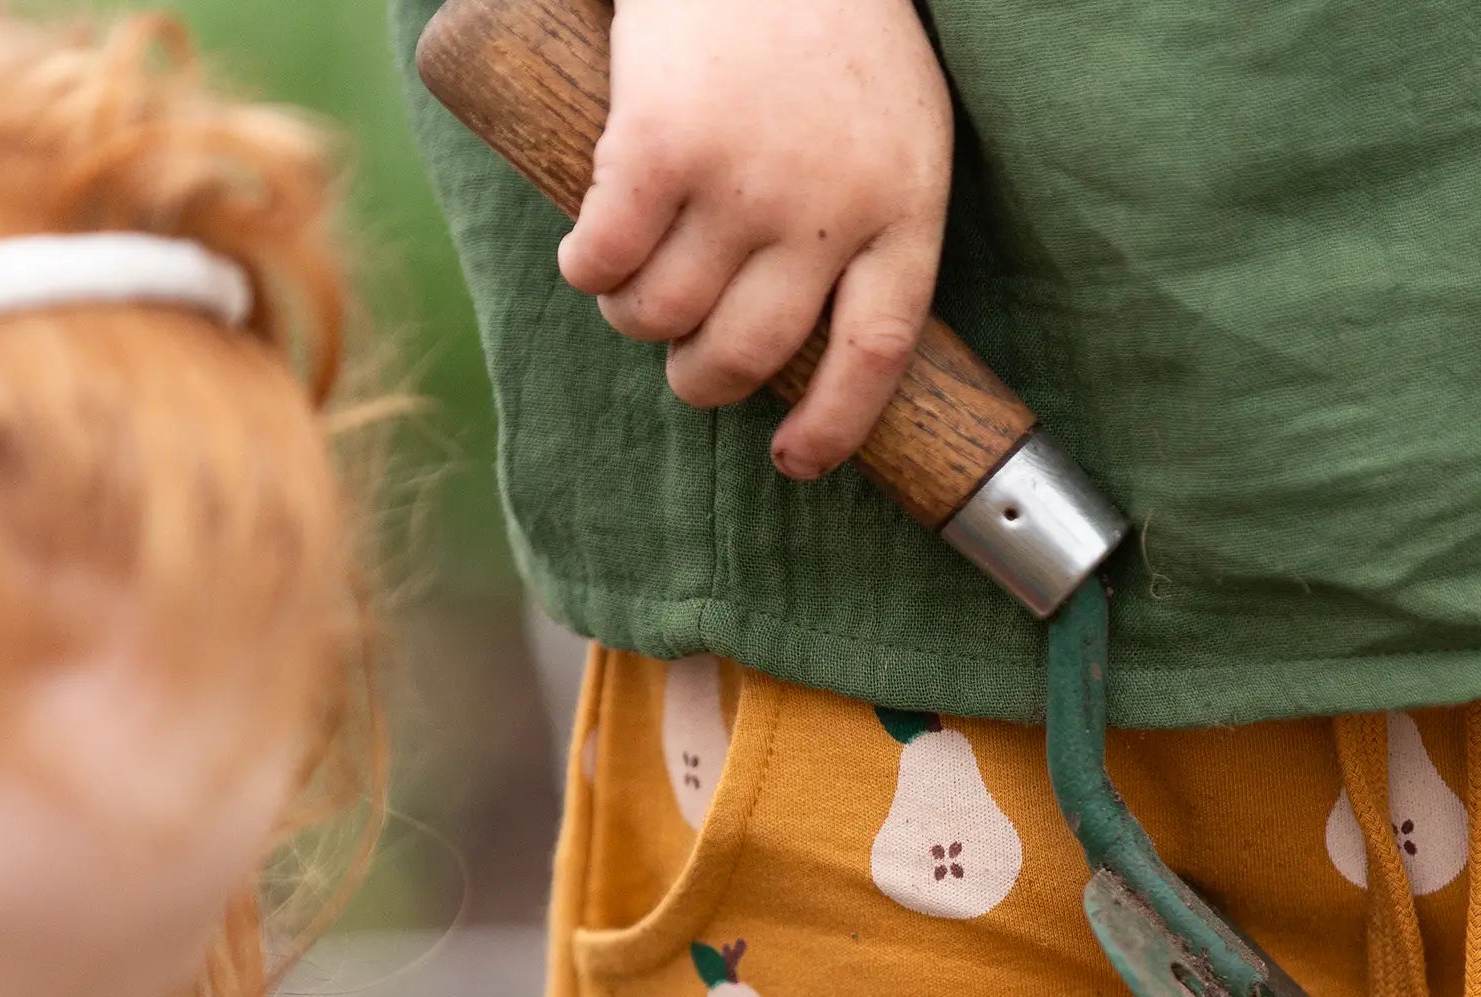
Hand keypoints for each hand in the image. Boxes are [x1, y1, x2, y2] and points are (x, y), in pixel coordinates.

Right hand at [557, 0, 953, 480]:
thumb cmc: (825, 34)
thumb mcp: (891, 130)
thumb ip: (865, 231)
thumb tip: (799, 356)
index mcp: (902, 204)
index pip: (876, 352)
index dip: (833, 425)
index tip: (793, 461)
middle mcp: (826, 203)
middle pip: (753, 352)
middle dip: (705, 381)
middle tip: (688, 370)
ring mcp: (742, 176)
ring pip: (667, 315)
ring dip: (636, 320)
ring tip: (634, 290)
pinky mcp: (660, 144)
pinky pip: (607, 260)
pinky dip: (588, 269)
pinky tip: (590, 252)